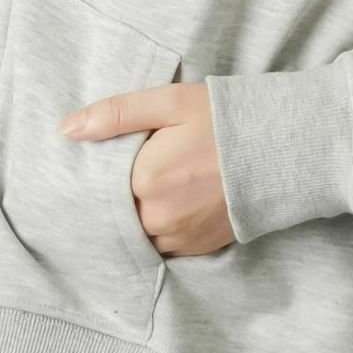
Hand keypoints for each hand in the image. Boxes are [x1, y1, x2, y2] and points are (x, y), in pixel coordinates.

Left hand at [57, 81, 235, 257]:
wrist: (285, 150)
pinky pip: (162, 245)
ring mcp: (179, 238)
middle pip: (117, 212)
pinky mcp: (199, 249)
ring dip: (138, 214)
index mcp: (145, 180)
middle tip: (139, 167)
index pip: (99, 185)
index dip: (101, 172)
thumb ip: (116, 114)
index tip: (111, 158)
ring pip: (137, 232)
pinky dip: (160, 228)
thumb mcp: (170, 103)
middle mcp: (158, 218)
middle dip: (118, 194)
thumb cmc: (226, 120)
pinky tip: (173, 203)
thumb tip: (66, 129)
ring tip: (158, 185)